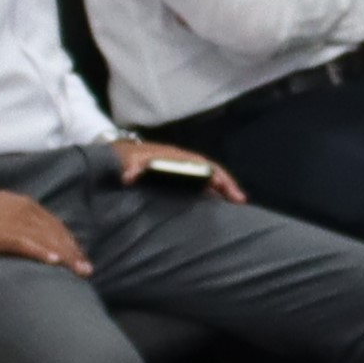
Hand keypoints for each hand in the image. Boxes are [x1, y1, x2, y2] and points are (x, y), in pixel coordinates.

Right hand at [0, 187, 92, 268]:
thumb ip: (15, 219)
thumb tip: (28, 234)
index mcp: (22, 204)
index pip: (53, 224)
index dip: (69, 241)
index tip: (79, 256)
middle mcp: (22, 210)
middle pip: (55, 231)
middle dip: (73, 251)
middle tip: (87, 269)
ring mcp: (12, 221)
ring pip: (46, 238)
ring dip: (65, 255)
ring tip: (79, 270)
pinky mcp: (0, 234)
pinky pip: (26, 243)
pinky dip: (41, 251)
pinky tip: (54, 262)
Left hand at [115, 136, 247, 202]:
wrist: (123, 155)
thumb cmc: (129, 157)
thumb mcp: (129, 160)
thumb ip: (130, 168)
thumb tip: (128, 177)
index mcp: (178, 157)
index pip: (204, 164)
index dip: (217, 175)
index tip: (226, 187)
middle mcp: (186, 162)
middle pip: (212, 171)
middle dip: (227, 184)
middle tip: (240, 200)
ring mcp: (184, 170)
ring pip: (208, 178)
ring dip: (222, 190)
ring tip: (235, 206)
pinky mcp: (181, 178)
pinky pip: (200, 184)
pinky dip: (211, 193)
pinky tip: (217, 207)